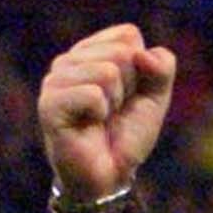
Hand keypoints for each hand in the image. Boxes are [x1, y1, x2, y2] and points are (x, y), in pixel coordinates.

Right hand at [39, 23, 176, 200]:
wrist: (110, 176)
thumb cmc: (127, 136)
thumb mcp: (155, 99)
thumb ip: (162, 69)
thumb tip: (143, 54)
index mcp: (91, 51)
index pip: (129, 36)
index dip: (140, 71)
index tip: (128, 96)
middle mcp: (69, 59)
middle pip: (121, 52)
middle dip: (129, 88)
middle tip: (114, 112)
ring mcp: (56, 79)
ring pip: (107, 71)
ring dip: (115, 103)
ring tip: (101, 119)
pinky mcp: (50, 102)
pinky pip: (93, 94)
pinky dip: (101, 113)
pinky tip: (89, 124)